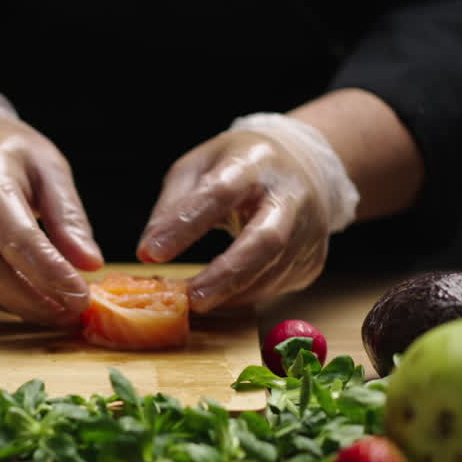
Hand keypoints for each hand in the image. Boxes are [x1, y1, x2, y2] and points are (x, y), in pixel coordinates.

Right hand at [0, 81, 103, 325]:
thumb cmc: (7, 153)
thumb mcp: (48, 166)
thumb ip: (68, 215)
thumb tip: (90, 264)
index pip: (18, 239)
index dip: (51, 273)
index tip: (82, 296)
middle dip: (40, 303)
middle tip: (78, 314)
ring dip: (29, 308)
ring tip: (66, 313)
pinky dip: (15, 300)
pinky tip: (42, 300)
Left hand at [136, 113, 358, 312]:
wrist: (303, 165)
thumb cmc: (238, 167)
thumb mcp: (198, 167)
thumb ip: (172, 206)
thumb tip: (147, 251)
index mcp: (254, 162)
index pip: (220, 193)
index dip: (186, 225)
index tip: (152, 253)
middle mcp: (291, 194)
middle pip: (266, 240)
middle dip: (226, 274)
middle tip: (191, 299)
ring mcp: (310, 229)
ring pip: (273, 271)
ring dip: (231, 292)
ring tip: (197, 299)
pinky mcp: (314, 257)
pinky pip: (278, 285)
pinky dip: (246, 294)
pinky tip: (225, 294)